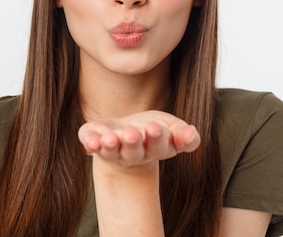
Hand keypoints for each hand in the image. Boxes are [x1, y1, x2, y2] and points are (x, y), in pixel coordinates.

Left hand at [78, 110, 200, 167]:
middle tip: (132, 134)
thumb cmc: (153, 130)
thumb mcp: (172, 128)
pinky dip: (90, 143)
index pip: (161, 146)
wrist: (126, 136)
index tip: (155, 128)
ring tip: (110, 138)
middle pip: (135, 152)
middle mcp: (134, 154)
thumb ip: (184, 134)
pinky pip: (91, 144)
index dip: (158, 138)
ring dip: (111, 145)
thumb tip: (192, 132)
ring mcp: (113, 151)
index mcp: (157, 148)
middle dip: (133, 143)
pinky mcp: (95, 143)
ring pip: (113, 151)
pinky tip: (91, 141)